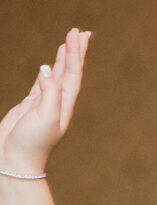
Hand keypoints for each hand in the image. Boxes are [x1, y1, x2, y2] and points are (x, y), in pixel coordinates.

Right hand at [0, 28, 87, 177]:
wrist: (16, 160)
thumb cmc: (32, 143)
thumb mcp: (45, 117)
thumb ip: (49, 93)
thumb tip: (48, 70)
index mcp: (65, 104)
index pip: (73, 73)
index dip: (76, 53)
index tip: (78, 35)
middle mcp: (58, 102)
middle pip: (70, 71)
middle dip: (75, 51)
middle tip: (80, 32)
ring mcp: (44, 103)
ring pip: (57, 75)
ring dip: (63, 59)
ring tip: (69, 43)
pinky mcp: (30, 106)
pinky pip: (42, 83)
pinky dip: (47, 71)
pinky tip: (49, 66)